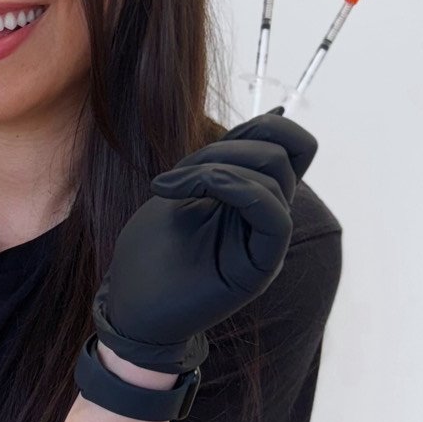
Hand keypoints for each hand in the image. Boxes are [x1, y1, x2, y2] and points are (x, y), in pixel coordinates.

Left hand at [92, 110, 316, 373]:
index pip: (292, 146)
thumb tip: (273, 115)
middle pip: (282, 153)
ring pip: (276, 177)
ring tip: (168, 187)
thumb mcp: (185, 186)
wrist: (131, 306)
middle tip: (174, 177)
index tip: (207, 145)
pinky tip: (191, 193)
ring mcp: (265, 243)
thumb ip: (223, 159)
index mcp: (255, 197)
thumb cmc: (152, 250)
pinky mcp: (258, 268)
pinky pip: (275, 218)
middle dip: (224, 147)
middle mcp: (267, 217)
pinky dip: (235, 189)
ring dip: (214, 167)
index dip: (263, 127)